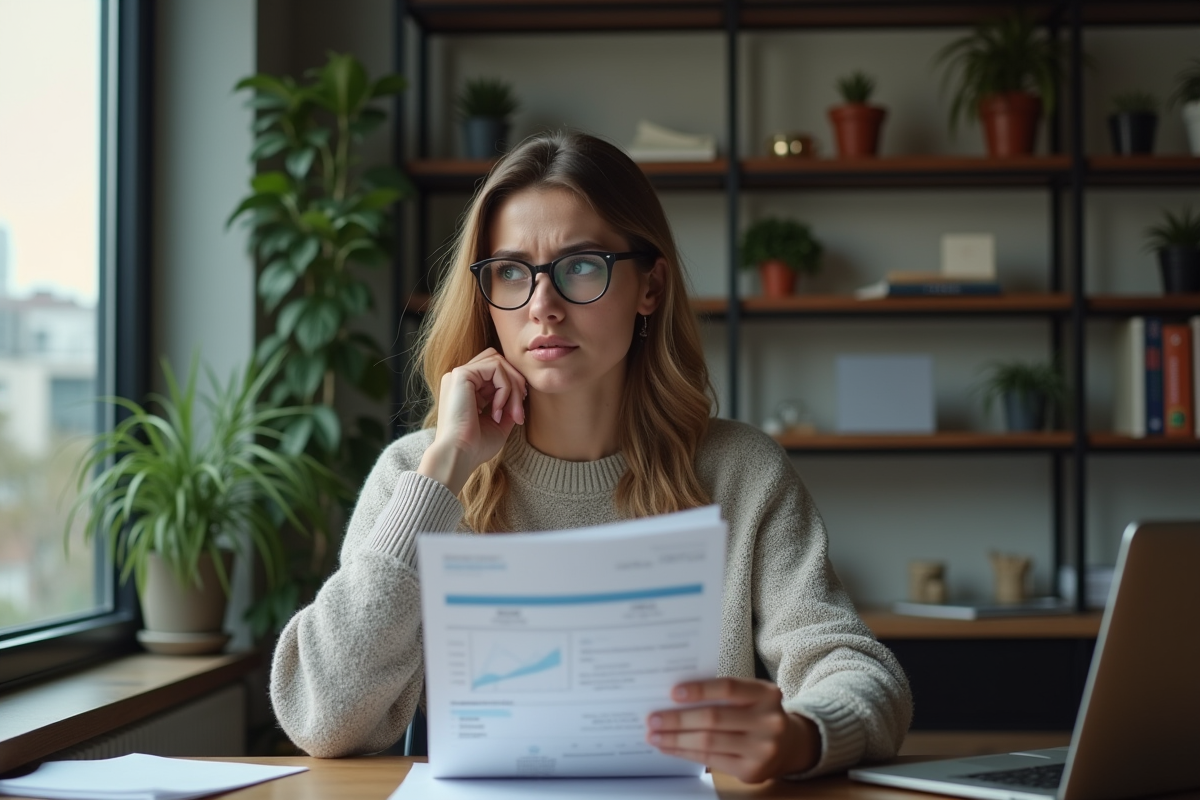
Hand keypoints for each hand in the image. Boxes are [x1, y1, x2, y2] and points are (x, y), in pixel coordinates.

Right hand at [418, 348, 527, 494]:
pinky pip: (495, 368)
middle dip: (516, 384)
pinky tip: (498, 411)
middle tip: (519, 413)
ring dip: (514, 387)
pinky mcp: (461, 375)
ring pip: (499, 362)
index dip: (513, 386)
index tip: (518, 413)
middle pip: (498, 361)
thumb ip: (508, 406)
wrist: (459, 456)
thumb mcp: (499, 424)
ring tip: (513, 414)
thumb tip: (522, 393)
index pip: (495, 371)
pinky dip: (505, 389)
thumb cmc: (476, 446)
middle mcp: (461, 378)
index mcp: (466, 388)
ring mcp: (459, 374)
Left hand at [646, 677, 821, 783]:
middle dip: (677, 720)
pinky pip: (711, 761)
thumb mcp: (751, 696)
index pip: (728, 688)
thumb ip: (723, 694)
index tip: (672, 693)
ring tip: (654, 736)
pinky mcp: (752, 771)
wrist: (790, 745)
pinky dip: (686, 753)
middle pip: (713, 719)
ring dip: (676, 739)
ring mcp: (762, 749)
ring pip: (708, 742)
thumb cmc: (758, 713)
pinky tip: (670, 748)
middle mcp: (768, 721)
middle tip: (652, 719)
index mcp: (766, 694)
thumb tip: (675, 698)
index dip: (699, 690)